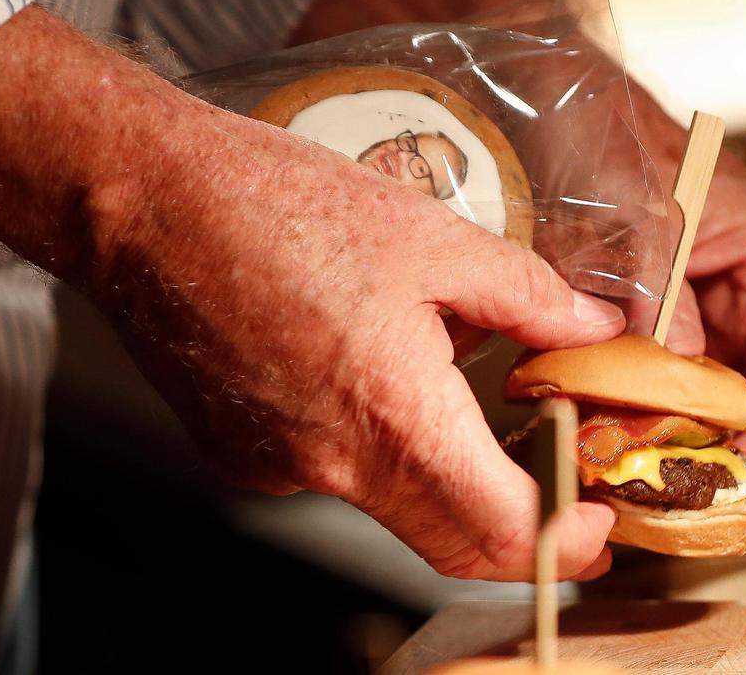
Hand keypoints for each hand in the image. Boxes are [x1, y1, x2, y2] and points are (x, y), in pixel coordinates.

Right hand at [122, 113, 626, 580]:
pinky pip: (339, 477)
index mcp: (392, 417)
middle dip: (523, 532)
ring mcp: (281, 470)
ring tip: (486, 419)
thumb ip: (530, 297)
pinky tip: (390, 385)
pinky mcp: (246, 457)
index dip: (567, 541)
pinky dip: (385, 453)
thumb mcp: (435, 238)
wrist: (146, 203)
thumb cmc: (276, 208)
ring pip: (398, 510)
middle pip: (453, 544)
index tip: (600, 520)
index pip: (502, 532)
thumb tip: (590, 329)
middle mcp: (333, 466)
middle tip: (568, 493)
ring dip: (455, 485)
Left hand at [631, 91, 745, 470]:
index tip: (733, 485)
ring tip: (632, 483)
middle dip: (715, 455)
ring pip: (710, 402)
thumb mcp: (630, 216)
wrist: (559, 106)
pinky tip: (605, 438)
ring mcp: (713, 313)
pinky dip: (640, 413)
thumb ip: (657, 294)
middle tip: (669, 503)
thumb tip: (675, 372)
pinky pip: (667, 384)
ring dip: (673, 441)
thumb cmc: (607, 137)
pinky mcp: (669, 323)